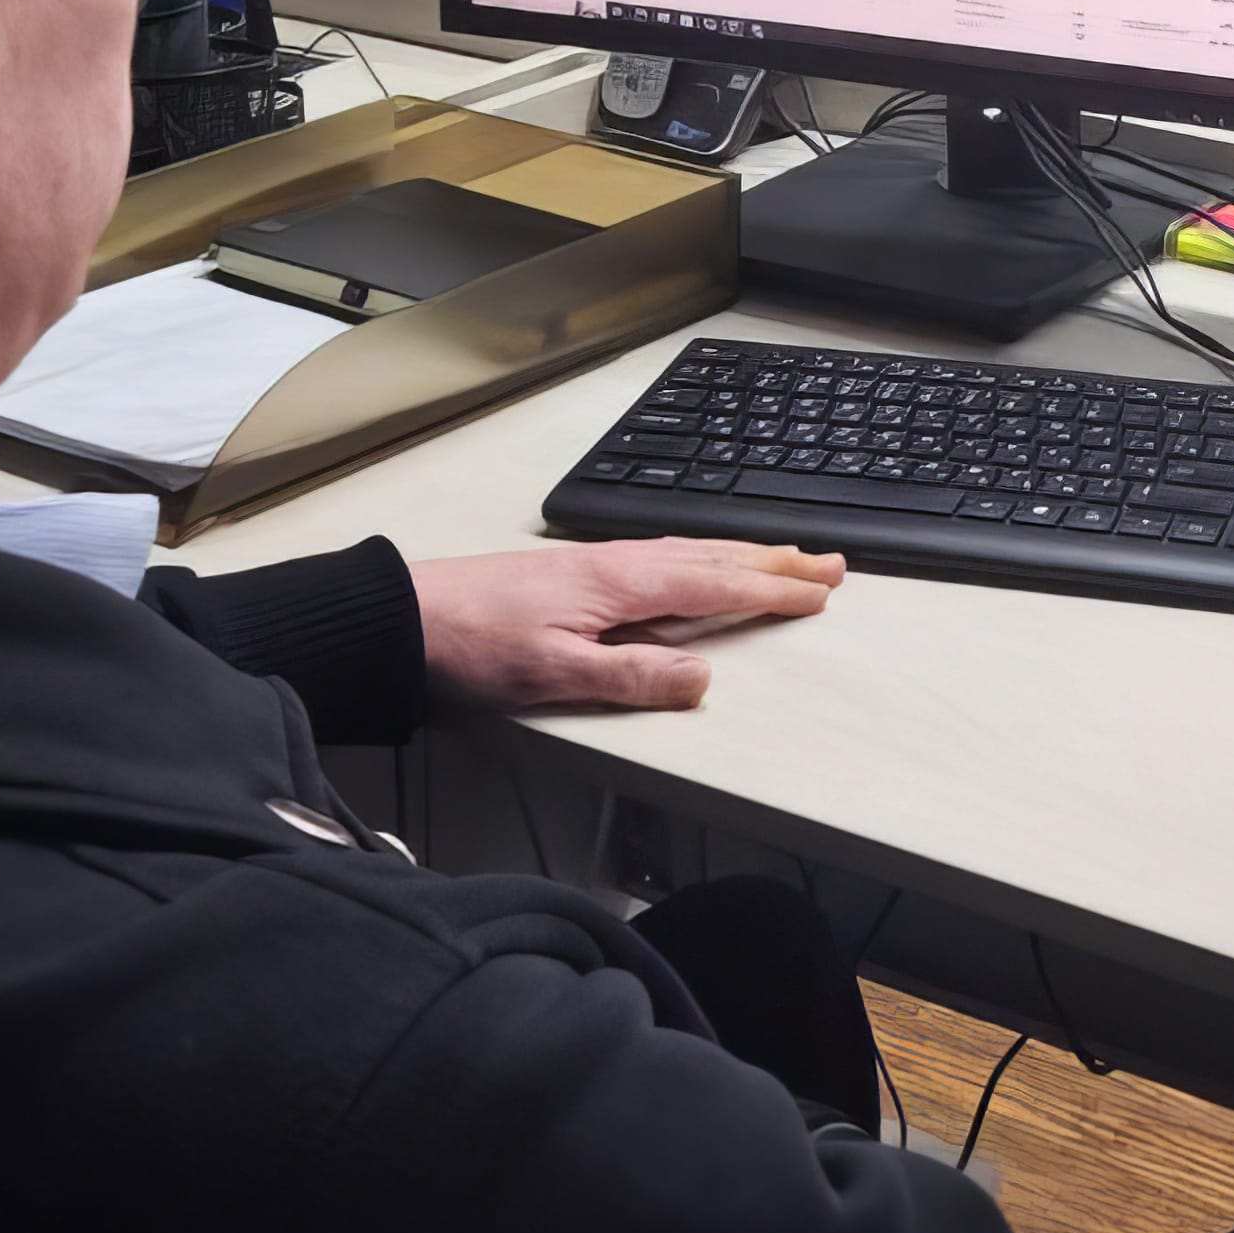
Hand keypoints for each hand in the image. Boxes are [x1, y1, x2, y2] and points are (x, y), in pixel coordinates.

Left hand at [413, 541, 845, 711]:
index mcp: (624, 584)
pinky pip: (666, 555)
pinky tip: (700, 563)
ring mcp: (599, 563)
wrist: (405, 616)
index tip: (819, 592)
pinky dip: (704, 557)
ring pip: (692, 552)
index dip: (772, 590)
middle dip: (776, 562)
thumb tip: (702, 680)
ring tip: (783, 558)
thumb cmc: (473, 645)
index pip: (718, 586)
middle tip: (828, 565)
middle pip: (716, 559)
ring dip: (744, 555)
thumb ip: (632, 678)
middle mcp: (619, 563)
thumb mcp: (556, 675)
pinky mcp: (579, 571)